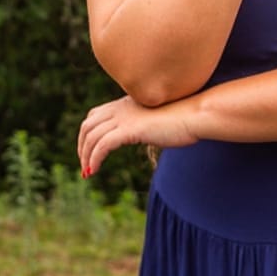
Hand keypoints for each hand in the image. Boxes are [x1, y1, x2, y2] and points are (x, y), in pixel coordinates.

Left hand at [77, 95, 199, 176]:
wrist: (194, 116)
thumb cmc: (184, 119)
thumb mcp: (158, 118)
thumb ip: (146, 123)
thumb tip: (147, 133)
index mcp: (127, 102)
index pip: (95, 115)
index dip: (87, 133)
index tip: (89, 150)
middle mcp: (122, 108)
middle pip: (88, 126)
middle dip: (82, 146)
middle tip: (85, 165)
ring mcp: (124, 118)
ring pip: (92, 137)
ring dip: (85, 156)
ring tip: (88, 172)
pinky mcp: (129, 130)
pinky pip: (102, 146)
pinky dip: (94, 159)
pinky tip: (94, 170)